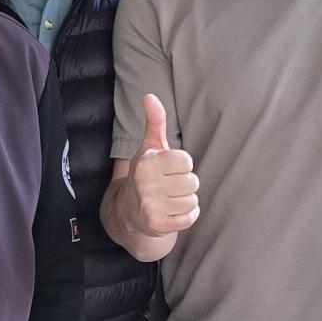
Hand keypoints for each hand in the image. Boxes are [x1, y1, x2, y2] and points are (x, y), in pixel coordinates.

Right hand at [126, 93, 198, 238]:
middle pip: (193, 181)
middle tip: (168, 186)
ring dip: (185, 200)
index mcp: (147, 163)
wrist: (128, 211)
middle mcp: (146, 184)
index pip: (187, 161)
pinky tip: (173, 212)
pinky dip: (187, 215)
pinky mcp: (158, 224)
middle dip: (185, 184)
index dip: (182, 166)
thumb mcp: (150, 148)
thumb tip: (150, 96)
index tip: (168, 170)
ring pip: (192, 200)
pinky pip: (190, 217)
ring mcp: (151, 206)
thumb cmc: (147, 175)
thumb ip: (155, 122)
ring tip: (169, 199)